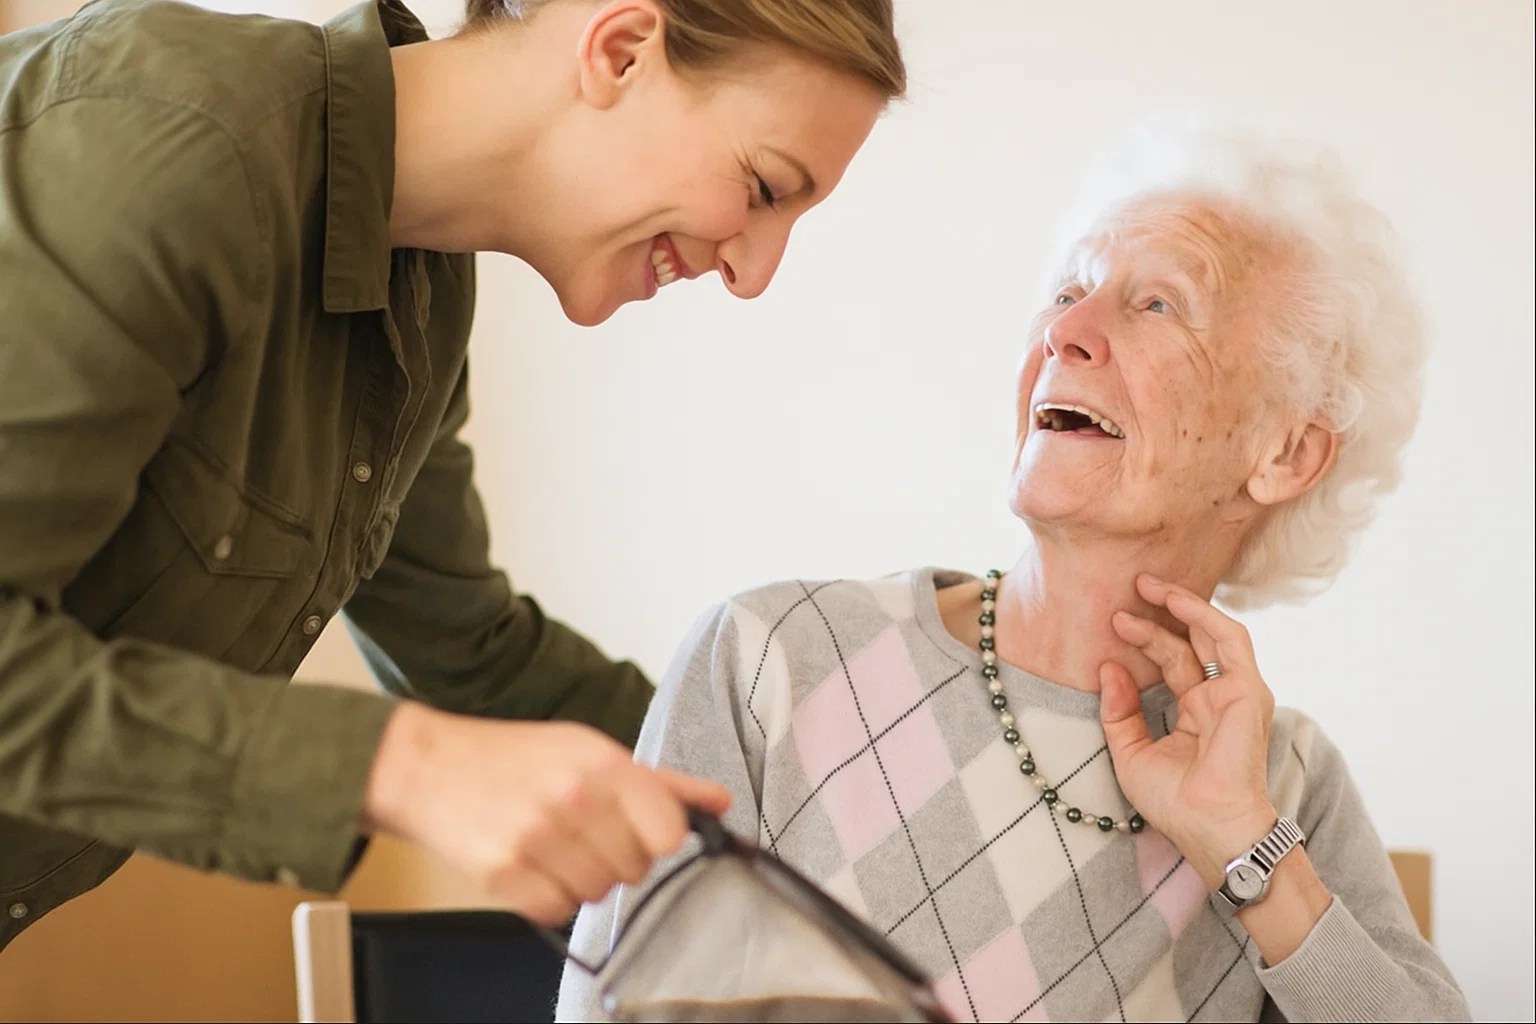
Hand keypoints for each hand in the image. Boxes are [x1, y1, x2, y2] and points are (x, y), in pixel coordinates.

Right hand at [362, 703, 730, 923]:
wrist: (429, 766)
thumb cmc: (518, 757)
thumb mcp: (591, 750)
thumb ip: (661, 781)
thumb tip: (720, 801)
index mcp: (604, 764)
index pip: (670, 833)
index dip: (659, 839)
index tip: (640, 831)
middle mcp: (574, 799)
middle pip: (635, 870)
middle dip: (617, 859)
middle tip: (586, 835)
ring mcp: (537, 838)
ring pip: (597, 894)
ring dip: (582, 879)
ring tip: (556, 847)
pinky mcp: (503, 874)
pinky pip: (556, 911)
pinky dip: (549, 897)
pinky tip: (533, 865)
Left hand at [1098, 574, 1276, 887]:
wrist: (1207, 826)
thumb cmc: (1175, 802)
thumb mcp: (1130, 753)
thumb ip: (1118, 711)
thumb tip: (1107, 667)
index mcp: (1196, 712)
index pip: (1172, 662)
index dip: (1144, 639)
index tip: (1112, 622)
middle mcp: (1218, 698)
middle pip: (1187, 643)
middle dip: (1158, 614)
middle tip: (1126, 589)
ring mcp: (1236, 692)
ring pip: (1210, 633)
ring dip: (1181, 604)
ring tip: (1145, 584)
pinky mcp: (1247, 690)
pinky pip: (1230, 639)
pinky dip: (1203, 615)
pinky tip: (1175, 600)